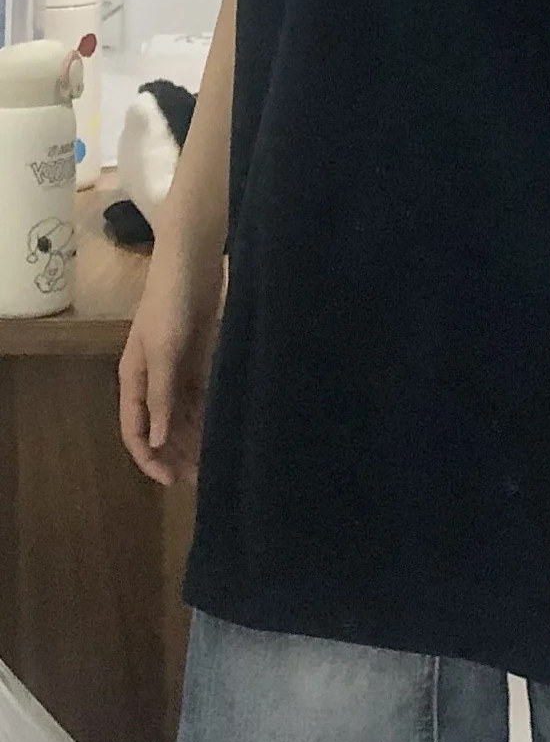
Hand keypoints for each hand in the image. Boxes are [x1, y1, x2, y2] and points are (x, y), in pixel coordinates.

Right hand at [118, 239, 222, 487]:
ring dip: (194, 438)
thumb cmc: (173, 301)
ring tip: (216, 462)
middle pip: (161, 427)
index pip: (136, 430)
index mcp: (135, 378)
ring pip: (182, 415)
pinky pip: (199, 396)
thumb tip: (158, 441)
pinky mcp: (197, 357)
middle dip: (177, 454)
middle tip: (202, 479)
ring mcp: (176, 368)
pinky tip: (223, 430)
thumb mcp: (164, 349)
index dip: (150, 459)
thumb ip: (162, 394)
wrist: (193, 259)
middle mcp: (153, 378)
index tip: (171, 482)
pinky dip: (207, 415)